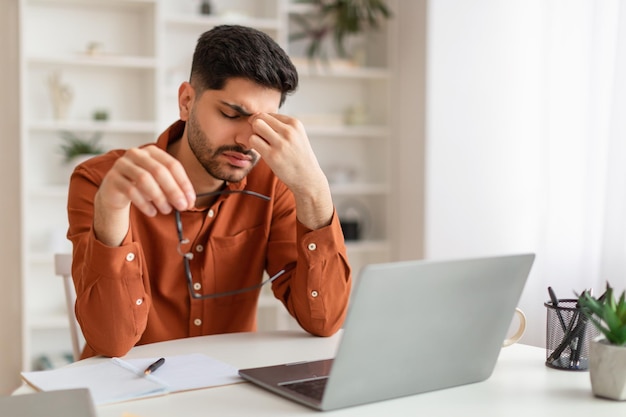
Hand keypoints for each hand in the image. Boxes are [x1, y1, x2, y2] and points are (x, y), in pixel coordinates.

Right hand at [98, 145, 195, 215]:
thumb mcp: (160, 184)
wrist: (115, 191)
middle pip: (159, 171)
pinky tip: (152, 212)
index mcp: (152, 152)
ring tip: (166, 210)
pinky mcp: (112, 178)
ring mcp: (122, 164)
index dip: (184, 183)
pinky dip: (144, 203)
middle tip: (182, 206)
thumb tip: (189, 202)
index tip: (191, 199)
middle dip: (173, 191)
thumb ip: (174, 189)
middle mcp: (136, 154)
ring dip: (159, 197)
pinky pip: (130, 191)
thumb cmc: (142, 186)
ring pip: (144, 179)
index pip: (173, 165)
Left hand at [248, 113, 333, 229]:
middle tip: (259, 137)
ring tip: (262, 144)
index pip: (270, 114)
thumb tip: (257, 117)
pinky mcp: (272, 156)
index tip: (267, 134)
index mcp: (295, 124)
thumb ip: (281, 126)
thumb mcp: (297, 136)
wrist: (308, 178)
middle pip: (260, 118)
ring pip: (256, 126)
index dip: (264, 123)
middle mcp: (289, 131)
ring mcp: (280, 143)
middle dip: (256, 126)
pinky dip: (254, 144)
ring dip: (255, 135)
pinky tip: (261, 151)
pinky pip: (253, 141)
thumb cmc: (299, 157)